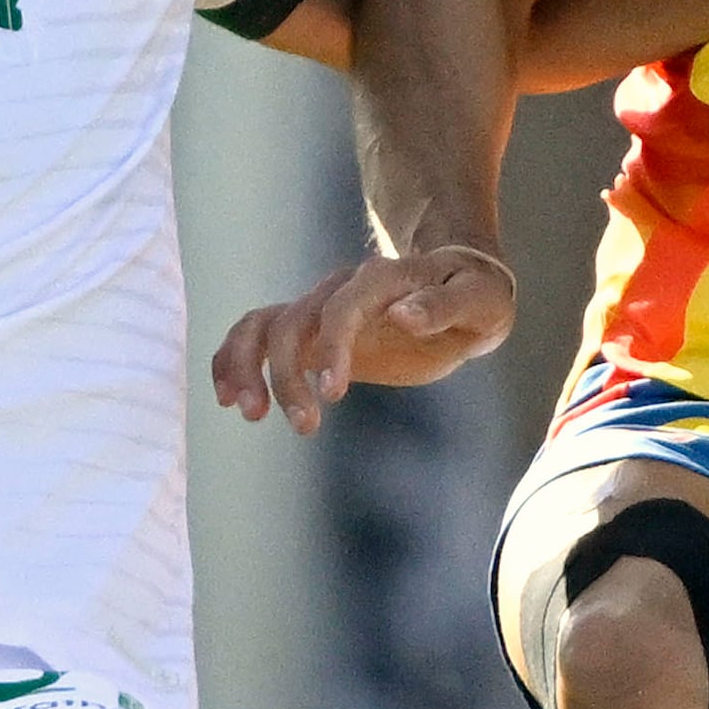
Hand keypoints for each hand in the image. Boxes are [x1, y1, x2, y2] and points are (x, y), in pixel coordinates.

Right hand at [210, 243, 517, 435]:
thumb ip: (444, 305)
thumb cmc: (475, 296)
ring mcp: (320, 307)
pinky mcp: (310, 331)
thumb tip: (403, 314)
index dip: (333, 347)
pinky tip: (230, 398)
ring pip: (261, 325)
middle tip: (304, 427)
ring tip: (247, 413)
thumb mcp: (478, 300)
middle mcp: (340, 288)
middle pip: (292, 322)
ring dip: (246, 365)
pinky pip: (257, 335)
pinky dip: (234, 360)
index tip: (333, 395)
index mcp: (381, 280)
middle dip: (288, 375)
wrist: (458, 285)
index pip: (342, 308)